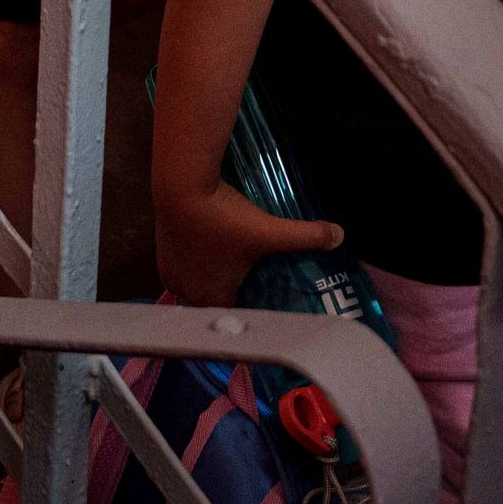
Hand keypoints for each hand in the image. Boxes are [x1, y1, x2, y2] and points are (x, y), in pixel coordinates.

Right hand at [155, 177, 342, 307]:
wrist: (181, 185)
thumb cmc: (222, 216)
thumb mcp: (269, 229)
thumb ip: (305, 235)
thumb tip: (340, 236)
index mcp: (212, 297)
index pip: (234, 319)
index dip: (249, 311)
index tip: (264, 301)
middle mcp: (187, 293)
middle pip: (215, 304)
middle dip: (232, 295)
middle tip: (253, 280)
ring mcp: (171, 273)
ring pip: (196, 288)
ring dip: (211, 281)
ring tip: (233, 265)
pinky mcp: (162, 252)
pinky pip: (183, 270)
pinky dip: (196, 265)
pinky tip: (210, 251)